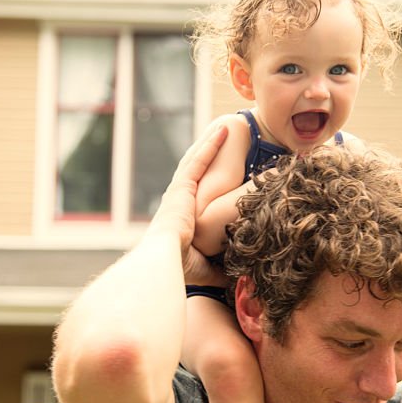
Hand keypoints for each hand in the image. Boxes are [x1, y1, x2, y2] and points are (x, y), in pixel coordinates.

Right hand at [148, 125, 228, 285]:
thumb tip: (237, 275)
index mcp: (180, 217)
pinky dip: (211, 145)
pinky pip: (199, 161)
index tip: (219, 170)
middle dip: (208, 154)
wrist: (164, 259)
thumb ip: (220, 269)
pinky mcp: (182, 186)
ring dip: (211, 143)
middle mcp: (178, 200)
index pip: (197, 193)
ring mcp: (179, 191)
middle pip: (196, 170)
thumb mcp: (205, 268)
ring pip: (197, 160)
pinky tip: (223, 132)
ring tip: (226, 127)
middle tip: (223, 138)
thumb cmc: (180, 268)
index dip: (207, 179)